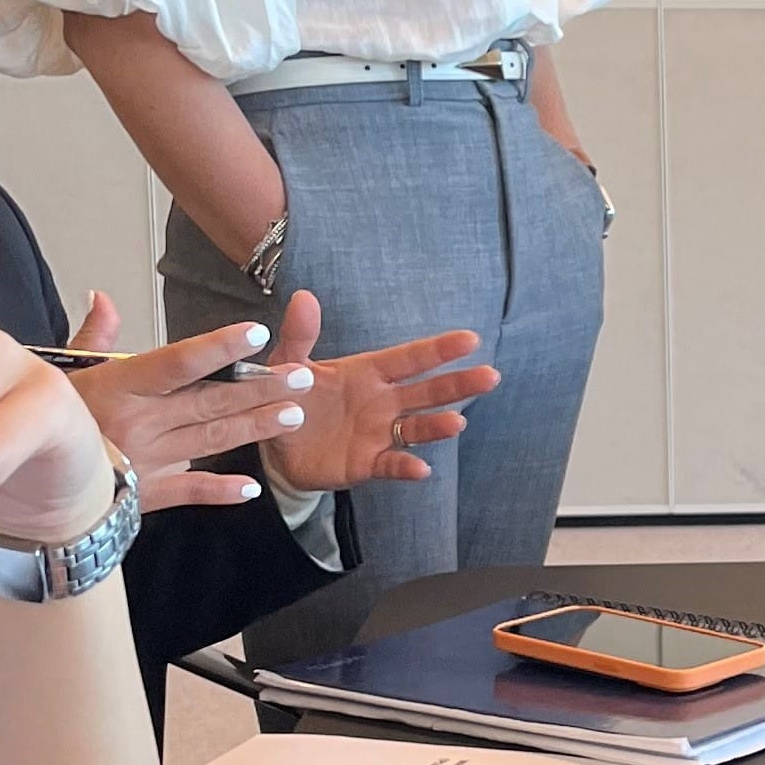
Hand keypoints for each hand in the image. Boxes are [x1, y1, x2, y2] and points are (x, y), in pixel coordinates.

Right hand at [59, 292, 313, 514]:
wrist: (17, 476)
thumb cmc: (45, 417)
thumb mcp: (64, 372)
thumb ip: (95, 336)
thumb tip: (103, 296)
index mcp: (119, 386)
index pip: (179, 362)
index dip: (220, 348)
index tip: (258, 333)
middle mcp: (137, 422)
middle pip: (210, 401)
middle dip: (260, 389)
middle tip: (302, 378)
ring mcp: (144, 460)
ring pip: (210, 440)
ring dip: (255, 427)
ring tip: (294, 414)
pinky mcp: (143, 494)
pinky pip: (189, 491)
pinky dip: (221, 490)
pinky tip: (252, 487)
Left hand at [255, 290, 499, 492]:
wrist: (275, 446)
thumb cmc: (288, 396)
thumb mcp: (289, 363)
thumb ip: (300, 335)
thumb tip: (303, 296)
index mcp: (369, 373)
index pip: (410, 358)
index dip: (438, 350)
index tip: (470, 340)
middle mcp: (382, 402)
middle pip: (426, 392)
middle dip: (458, 385)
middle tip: (490, 376)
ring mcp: (378, 434)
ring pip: (416, 428)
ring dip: (437, 426)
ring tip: (457, 422)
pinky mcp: (366, 463)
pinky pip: (391, 465)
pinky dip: (406, 467)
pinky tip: (420, 469)